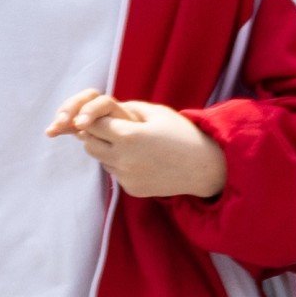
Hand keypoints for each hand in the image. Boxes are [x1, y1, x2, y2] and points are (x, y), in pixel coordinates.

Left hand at [49, 91, 224, 198]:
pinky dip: (122, 165)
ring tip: (132, 145)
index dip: (97, 118)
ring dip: (108, 150)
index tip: (107, 117)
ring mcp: (126, 176)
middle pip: (89, 143)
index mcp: (129, 136)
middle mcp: (123, 159)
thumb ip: (124, 108)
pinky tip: (143, 161)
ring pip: (101, 159)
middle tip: (115, 130)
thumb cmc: (183, 134)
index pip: (93, 124)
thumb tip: (98, 112)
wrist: (206, 167)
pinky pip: (115, 173)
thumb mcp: (157, 112)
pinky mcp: (131, 188)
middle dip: (97, 135)